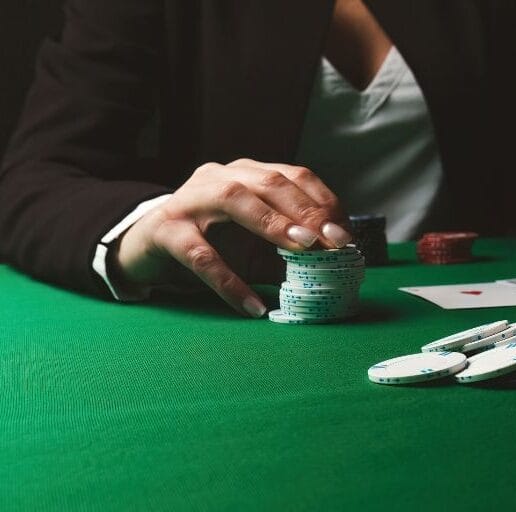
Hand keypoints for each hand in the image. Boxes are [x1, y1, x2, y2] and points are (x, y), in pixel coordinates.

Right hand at [115, 159, 350, 316]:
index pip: (292, 176)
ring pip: (233, 200)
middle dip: (306, 210)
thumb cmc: (208, 238)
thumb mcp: (251, 234)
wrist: (142, 245)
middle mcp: (219, 177)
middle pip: (268, 182)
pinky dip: (229, 282)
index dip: (323, 202)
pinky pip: (201, 256)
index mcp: (245, 173)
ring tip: (303, 248)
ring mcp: (189, 200)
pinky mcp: (166, 231)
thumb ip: (287, 240)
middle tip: (333, 241)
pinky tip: (253, 307)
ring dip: (273, 224)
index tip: (345, 233)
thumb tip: (334, 260)